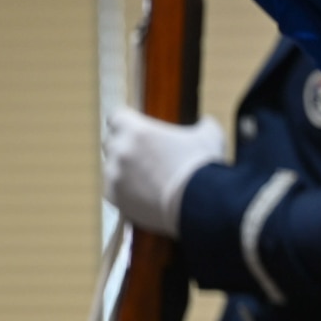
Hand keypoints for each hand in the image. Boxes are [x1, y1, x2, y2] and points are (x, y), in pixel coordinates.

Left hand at [103, 108, 224, 237]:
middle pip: (111, 142)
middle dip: (124, 146)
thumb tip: (203, 124)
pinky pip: (113, 190)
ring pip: (111, 167)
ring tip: (146, 178)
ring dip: (124, 170)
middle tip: (144, 154)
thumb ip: (200, 125)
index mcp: (137, 130)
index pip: (116, 116)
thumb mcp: (209, 135)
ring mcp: (114, 175)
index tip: (134, 126)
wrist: (199, 204)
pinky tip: (143, 194)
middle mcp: (120, 150)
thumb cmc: (202, 166)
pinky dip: (125, 191)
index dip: (126, 121)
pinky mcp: (115, 198)